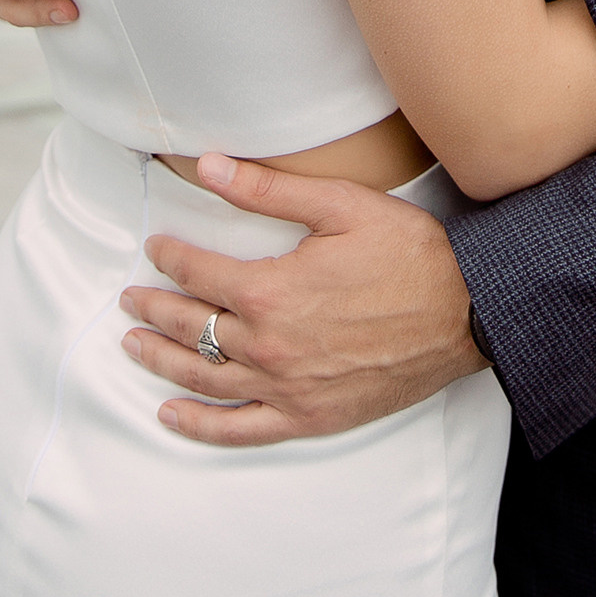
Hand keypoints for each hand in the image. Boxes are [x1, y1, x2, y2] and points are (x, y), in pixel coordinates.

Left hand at [120, 152, 484, 445]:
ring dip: (162, 361)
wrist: (465, 313)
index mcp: (273, 291)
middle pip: (193, 328)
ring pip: (205, 379)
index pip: (200, 275)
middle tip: (129, 299)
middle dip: (154, 310)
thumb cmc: (408, 253)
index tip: (155, 249)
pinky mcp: (308, 418)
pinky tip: (172, 416)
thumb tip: (209, 166)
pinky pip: (239, 430)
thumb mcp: (340, 206)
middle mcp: (270, 346)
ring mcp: (287, 388)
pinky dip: (199, 427)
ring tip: (134, 345)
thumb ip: (266, 189)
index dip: (171, 259)